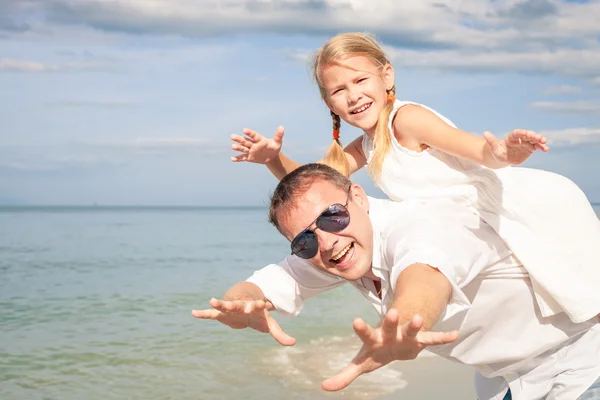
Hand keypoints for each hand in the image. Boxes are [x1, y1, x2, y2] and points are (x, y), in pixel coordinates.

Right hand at [192, 297, 295, 345]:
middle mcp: (242, 306)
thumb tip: (293, 343)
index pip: (258, 306)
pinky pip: (211, 314)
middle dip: (238, 305)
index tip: (261, 303)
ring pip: (224, 305)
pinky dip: (203, 313)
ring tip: (212, 301)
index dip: (260, 305)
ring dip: (219, 303)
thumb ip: (280, 334)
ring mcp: (231, 308)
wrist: (246, 307)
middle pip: (240, 304)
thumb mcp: (269, 325)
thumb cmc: (258, 316)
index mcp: (254, 308)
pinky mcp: (221, 314)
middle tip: (235, 305)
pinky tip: (193, 313)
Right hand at [230, 126, 284, 163]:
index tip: (244, 130)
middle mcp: (253, 144)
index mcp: (260, 140)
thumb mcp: (277, 142)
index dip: (249, 133)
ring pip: (243, 148)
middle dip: (239, 139)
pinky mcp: (249, 157)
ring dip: (238, 148)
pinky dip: (238, 158)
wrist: (271, 156)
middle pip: (245, 141)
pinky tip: (232, 159)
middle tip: (232, 136)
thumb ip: (278, 135)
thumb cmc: (274, 147)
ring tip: (233, 146)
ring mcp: (250, 151)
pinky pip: (243, 158)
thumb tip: (282, 127)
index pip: (254, 136)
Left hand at [321, 309, 458, 390]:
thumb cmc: (377, 351)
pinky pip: (433, 338)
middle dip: (391, 320)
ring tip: (419, 318)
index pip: (366, 333)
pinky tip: (455, 335)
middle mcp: (390, 333)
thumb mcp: (361, 363)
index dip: (361, 328)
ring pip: (411, 329)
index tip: (355, 321)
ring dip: (415, 325)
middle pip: (389, 326)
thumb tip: (324, 387)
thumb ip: (345, 375)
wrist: (397, 340)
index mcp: (374, 338)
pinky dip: (443, 337)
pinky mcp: (421, 340)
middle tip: (392, 312)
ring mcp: (406, 335)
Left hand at [484, 129, 548, 165]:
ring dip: (539, 140)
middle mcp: (520, 139)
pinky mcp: (530, 148)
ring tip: (544, 142)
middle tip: (539, 137)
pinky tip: (546, 149)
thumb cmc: (497, 153)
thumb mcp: (493, 148)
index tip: (524, 133)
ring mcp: (526, 143)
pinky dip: (542, 147)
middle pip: (527, 135)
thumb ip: (491, 141)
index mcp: (511, 138)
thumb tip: (484, 133)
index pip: (516, 134)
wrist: (502, 158)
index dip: (520, 133)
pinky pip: (537, 147)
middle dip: (533, 135)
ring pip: (534, 140)